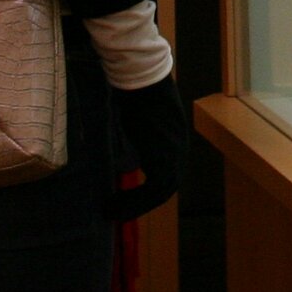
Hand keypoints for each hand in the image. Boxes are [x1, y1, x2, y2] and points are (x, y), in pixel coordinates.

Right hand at [107, 75, 187, 222]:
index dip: (146, 192)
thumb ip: (133, 138)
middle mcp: (180, 150)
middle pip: (165, 189)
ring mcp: (176, 154)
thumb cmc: (133, 92)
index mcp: (175, 141)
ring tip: (110, 213)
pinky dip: (134, 202)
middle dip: (139, 204)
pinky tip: (113, 205)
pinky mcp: (165, 157)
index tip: (124, 200)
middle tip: (115, 213)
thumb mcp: (134, 121)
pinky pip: (153, 190)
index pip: (166, 176)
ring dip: (134, 207)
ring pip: (160, 193)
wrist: (141, 78)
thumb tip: (117, 150)